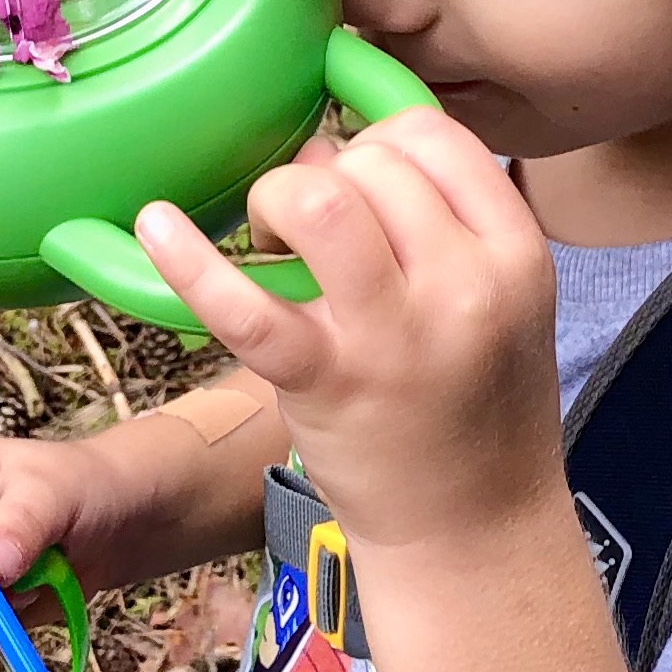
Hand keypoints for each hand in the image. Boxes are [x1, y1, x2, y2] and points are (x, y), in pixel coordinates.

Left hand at [134, 106, 566, 561]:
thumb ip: (441, 225)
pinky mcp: (325, 383)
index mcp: (516, 253)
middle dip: (323, 176)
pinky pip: (245, 304)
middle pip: (373, 162)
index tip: (359, 178)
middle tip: (309, 232)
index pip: (433, 137)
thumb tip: (328, 151)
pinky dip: (189, 260)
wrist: (474, 533)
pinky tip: (155, 227)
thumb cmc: (475, 407)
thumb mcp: (501, 303)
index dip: (379, 140)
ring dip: (278, 202)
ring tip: (273, 244)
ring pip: (320, 202)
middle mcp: (464, 285)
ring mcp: (394, 336)